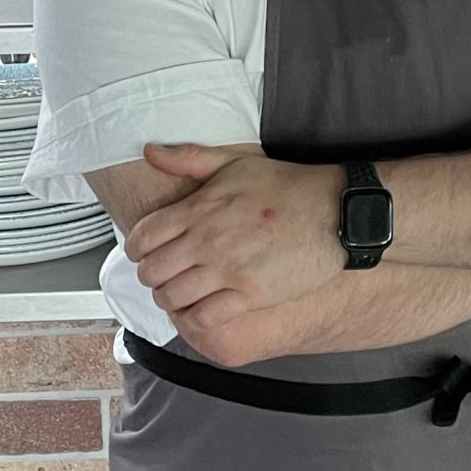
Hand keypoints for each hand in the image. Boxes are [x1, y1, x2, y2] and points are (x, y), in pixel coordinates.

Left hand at [126, 144, 341, 330]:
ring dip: (170, 298)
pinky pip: (203, 317)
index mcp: (200, 208)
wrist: (334, 212)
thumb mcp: (235, 162)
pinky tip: (199, 310)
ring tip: (180, 293)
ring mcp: (228, 270)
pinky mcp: (249, 294)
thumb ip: (188, 158)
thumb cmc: (287, 187)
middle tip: (163, 275)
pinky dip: (193, 318)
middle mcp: (208, 241)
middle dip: (151, 276)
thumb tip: (150, 152)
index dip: (136, 249)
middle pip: (152, 272)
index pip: (143, 237)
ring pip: (172, 297)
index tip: (144, 252)